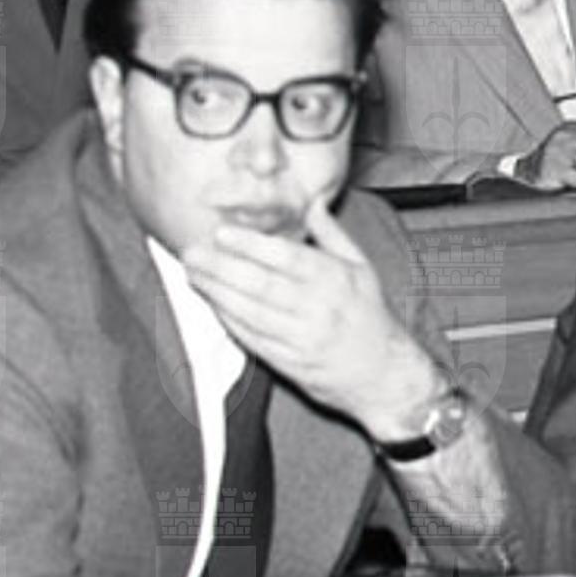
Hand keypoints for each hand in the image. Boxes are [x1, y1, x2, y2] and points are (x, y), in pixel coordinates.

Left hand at [181, 196, 430, 434]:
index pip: (286, 257)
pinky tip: (212, 305)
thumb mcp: (361, 267)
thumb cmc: (370, 315)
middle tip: (193, 252)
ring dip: (218, 293)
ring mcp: (301, 338)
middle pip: (261, 284)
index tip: (222, 233)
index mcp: (335, 279)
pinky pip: (252, 339)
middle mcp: (317, 308)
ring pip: (251, 312)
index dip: (250, 245)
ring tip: (194, 275)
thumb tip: (312, 201)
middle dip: (222, 267)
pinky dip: (229, 321)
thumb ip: (332, 234)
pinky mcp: (289, 363)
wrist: (382, 375)